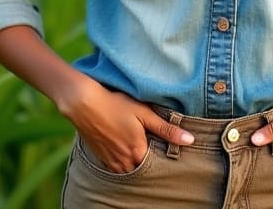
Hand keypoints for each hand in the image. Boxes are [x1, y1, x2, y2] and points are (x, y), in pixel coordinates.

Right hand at [56, 77, 193, 173]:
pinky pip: (117, 167)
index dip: (164, 158)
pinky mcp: (101, 158)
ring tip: (140, 147)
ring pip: (130, 170)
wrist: (82, 103)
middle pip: (143, 169)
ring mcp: (111, 162)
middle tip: (155, 147)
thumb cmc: (115, 104)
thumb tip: (190, 140)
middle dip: (151, 162)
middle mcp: (124, 162)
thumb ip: (167, 129)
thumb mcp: (144, 113)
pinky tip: (125, 147)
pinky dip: (124, 162)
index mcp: (137, 152)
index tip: (168, 149)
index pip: (157, 166)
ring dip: (136, 163)